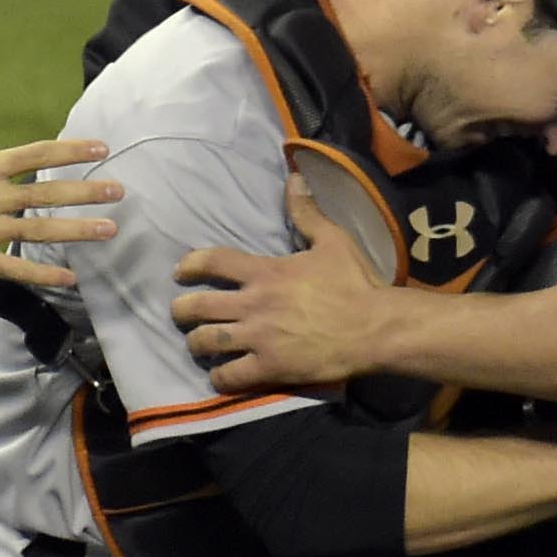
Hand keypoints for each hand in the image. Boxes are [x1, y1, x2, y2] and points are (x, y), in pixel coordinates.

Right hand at [0, 78, 117, 284]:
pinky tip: (71, 279)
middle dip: (86, 191)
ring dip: (77, 230)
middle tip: (119, 191)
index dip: (70, 150)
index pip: (36, 154)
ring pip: (39, 230)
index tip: (101, 148)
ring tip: (109, 230)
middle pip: (47, 192)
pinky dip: (43, 275)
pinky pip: (14, 267)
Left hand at [175, 179, 395, 386]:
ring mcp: (259, 337)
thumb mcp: (333, 241)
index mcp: (266, 272)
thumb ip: (307, 213)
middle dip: (181, 311)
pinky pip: (228, 377)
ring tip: (199, 344)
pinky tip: (221, 375)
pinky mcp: (270, 367)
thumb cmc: (356, 283)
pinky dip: (218, 378)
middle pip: (196, 307)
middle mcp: (254, 304)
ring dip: (196, 343)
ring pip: (205, 342)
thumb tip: (294, 178)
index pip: (212, 261)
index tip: (180, 272)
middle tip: (182, 314)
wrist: (377, 327)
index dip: (189, 265)